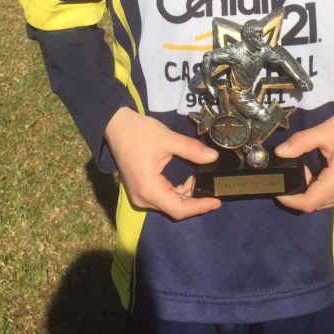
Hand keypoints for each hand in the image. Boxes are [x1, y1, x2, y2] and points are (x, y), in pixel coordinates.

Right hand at [105, 107, 220, 219]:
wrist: (116, 125)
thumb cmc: (139, 132)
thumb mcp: (168, 139)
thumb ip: (191, 150)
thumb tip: (213, 157)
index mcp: (148, 189)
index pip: (179, 208)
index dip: (199, 207)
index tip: (217, 202)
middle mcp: (143, 198)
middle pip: (174, 208)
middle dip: (194, 200)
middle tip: (212, 188)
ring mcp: (140, 195)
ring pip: (169, 203)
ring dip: (186, 194)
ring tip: (198, 177)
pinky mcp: (140, 189)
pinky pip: (162, 197)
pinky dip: (176, 190)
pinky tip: (186, 178)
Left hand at [274, 99, 333, 212]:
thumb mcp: (323, 131)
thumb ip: (299, 143)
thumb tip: (279, 152)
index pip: (308, 202)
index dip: (289, 199)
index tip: (276, 188)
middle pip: (315, 204)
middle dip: (298, 192)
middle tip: (288, 171)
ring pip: (323, 201)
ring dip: (309, 189)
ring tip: (303, 167)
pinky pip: (332, 196)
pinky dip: (320, 187)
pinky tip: (315, 171)